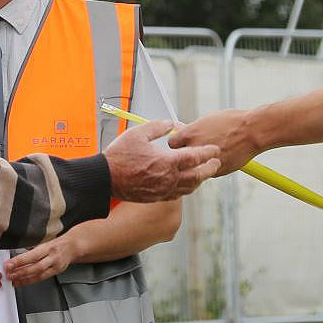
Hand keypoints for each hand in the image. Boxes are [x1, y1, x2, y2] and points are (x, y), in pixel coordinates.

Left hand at [6, 232, 77, 286]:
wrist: (72, 246)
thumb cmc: (57, 244)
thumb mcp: (44, 243)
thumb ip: (31, 251)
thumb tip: (16, 258)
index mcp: (48, 247)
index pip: (32, 255)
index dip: (19, 261)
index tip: (9, 264)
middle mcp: (52, 257)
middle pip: (35, 266)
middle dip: (21, 272)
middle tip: (9, 274)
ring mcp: (55, 265)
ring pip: (39, 274)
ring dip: (24, 278)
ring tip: (14, 280)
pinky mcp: (57, 272)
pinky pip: (42, 277)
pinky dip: (31, 280)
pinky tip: (23, 281)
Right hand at [104, 118, 219, 202]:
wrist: (105, 179)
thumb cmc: (120, 156)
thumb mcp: (138, 133)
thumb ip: (158, 127)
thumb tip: (171, 124)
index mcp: (167, 161)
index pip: (195, 156)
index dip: (208, 152)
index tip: (215, 149)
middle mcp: (169, 178)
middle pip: (198, 175)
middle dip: (209, 169)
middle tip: (216, 163)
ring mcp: (163, 190)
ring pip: (189, 187)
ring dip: (199, 180)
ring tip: (204, 174)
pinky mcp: (156, 198)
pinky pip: (177, 195)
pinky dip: (186, 189)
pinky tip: (186, 185)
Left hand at [170, 109, 261, 174]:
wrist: (252, 131)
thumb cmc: (232, 122)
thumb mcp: (207, 120)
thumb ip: (191, 128)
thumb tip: (180, 130)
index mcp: (190, 133)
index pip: (171, 143)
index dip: (177, 143)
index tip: (181, 143)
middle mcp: (194, 149)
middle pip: (178, 158)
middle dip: (183, 155)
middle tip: (191, 150)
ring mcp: (204, 162)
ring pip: (192, 168)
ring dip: (195, 164)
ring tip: (207, 155)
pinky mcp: (216, 172)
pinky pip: (206, 173)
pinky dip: (209, 168)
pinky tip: (219, 158)